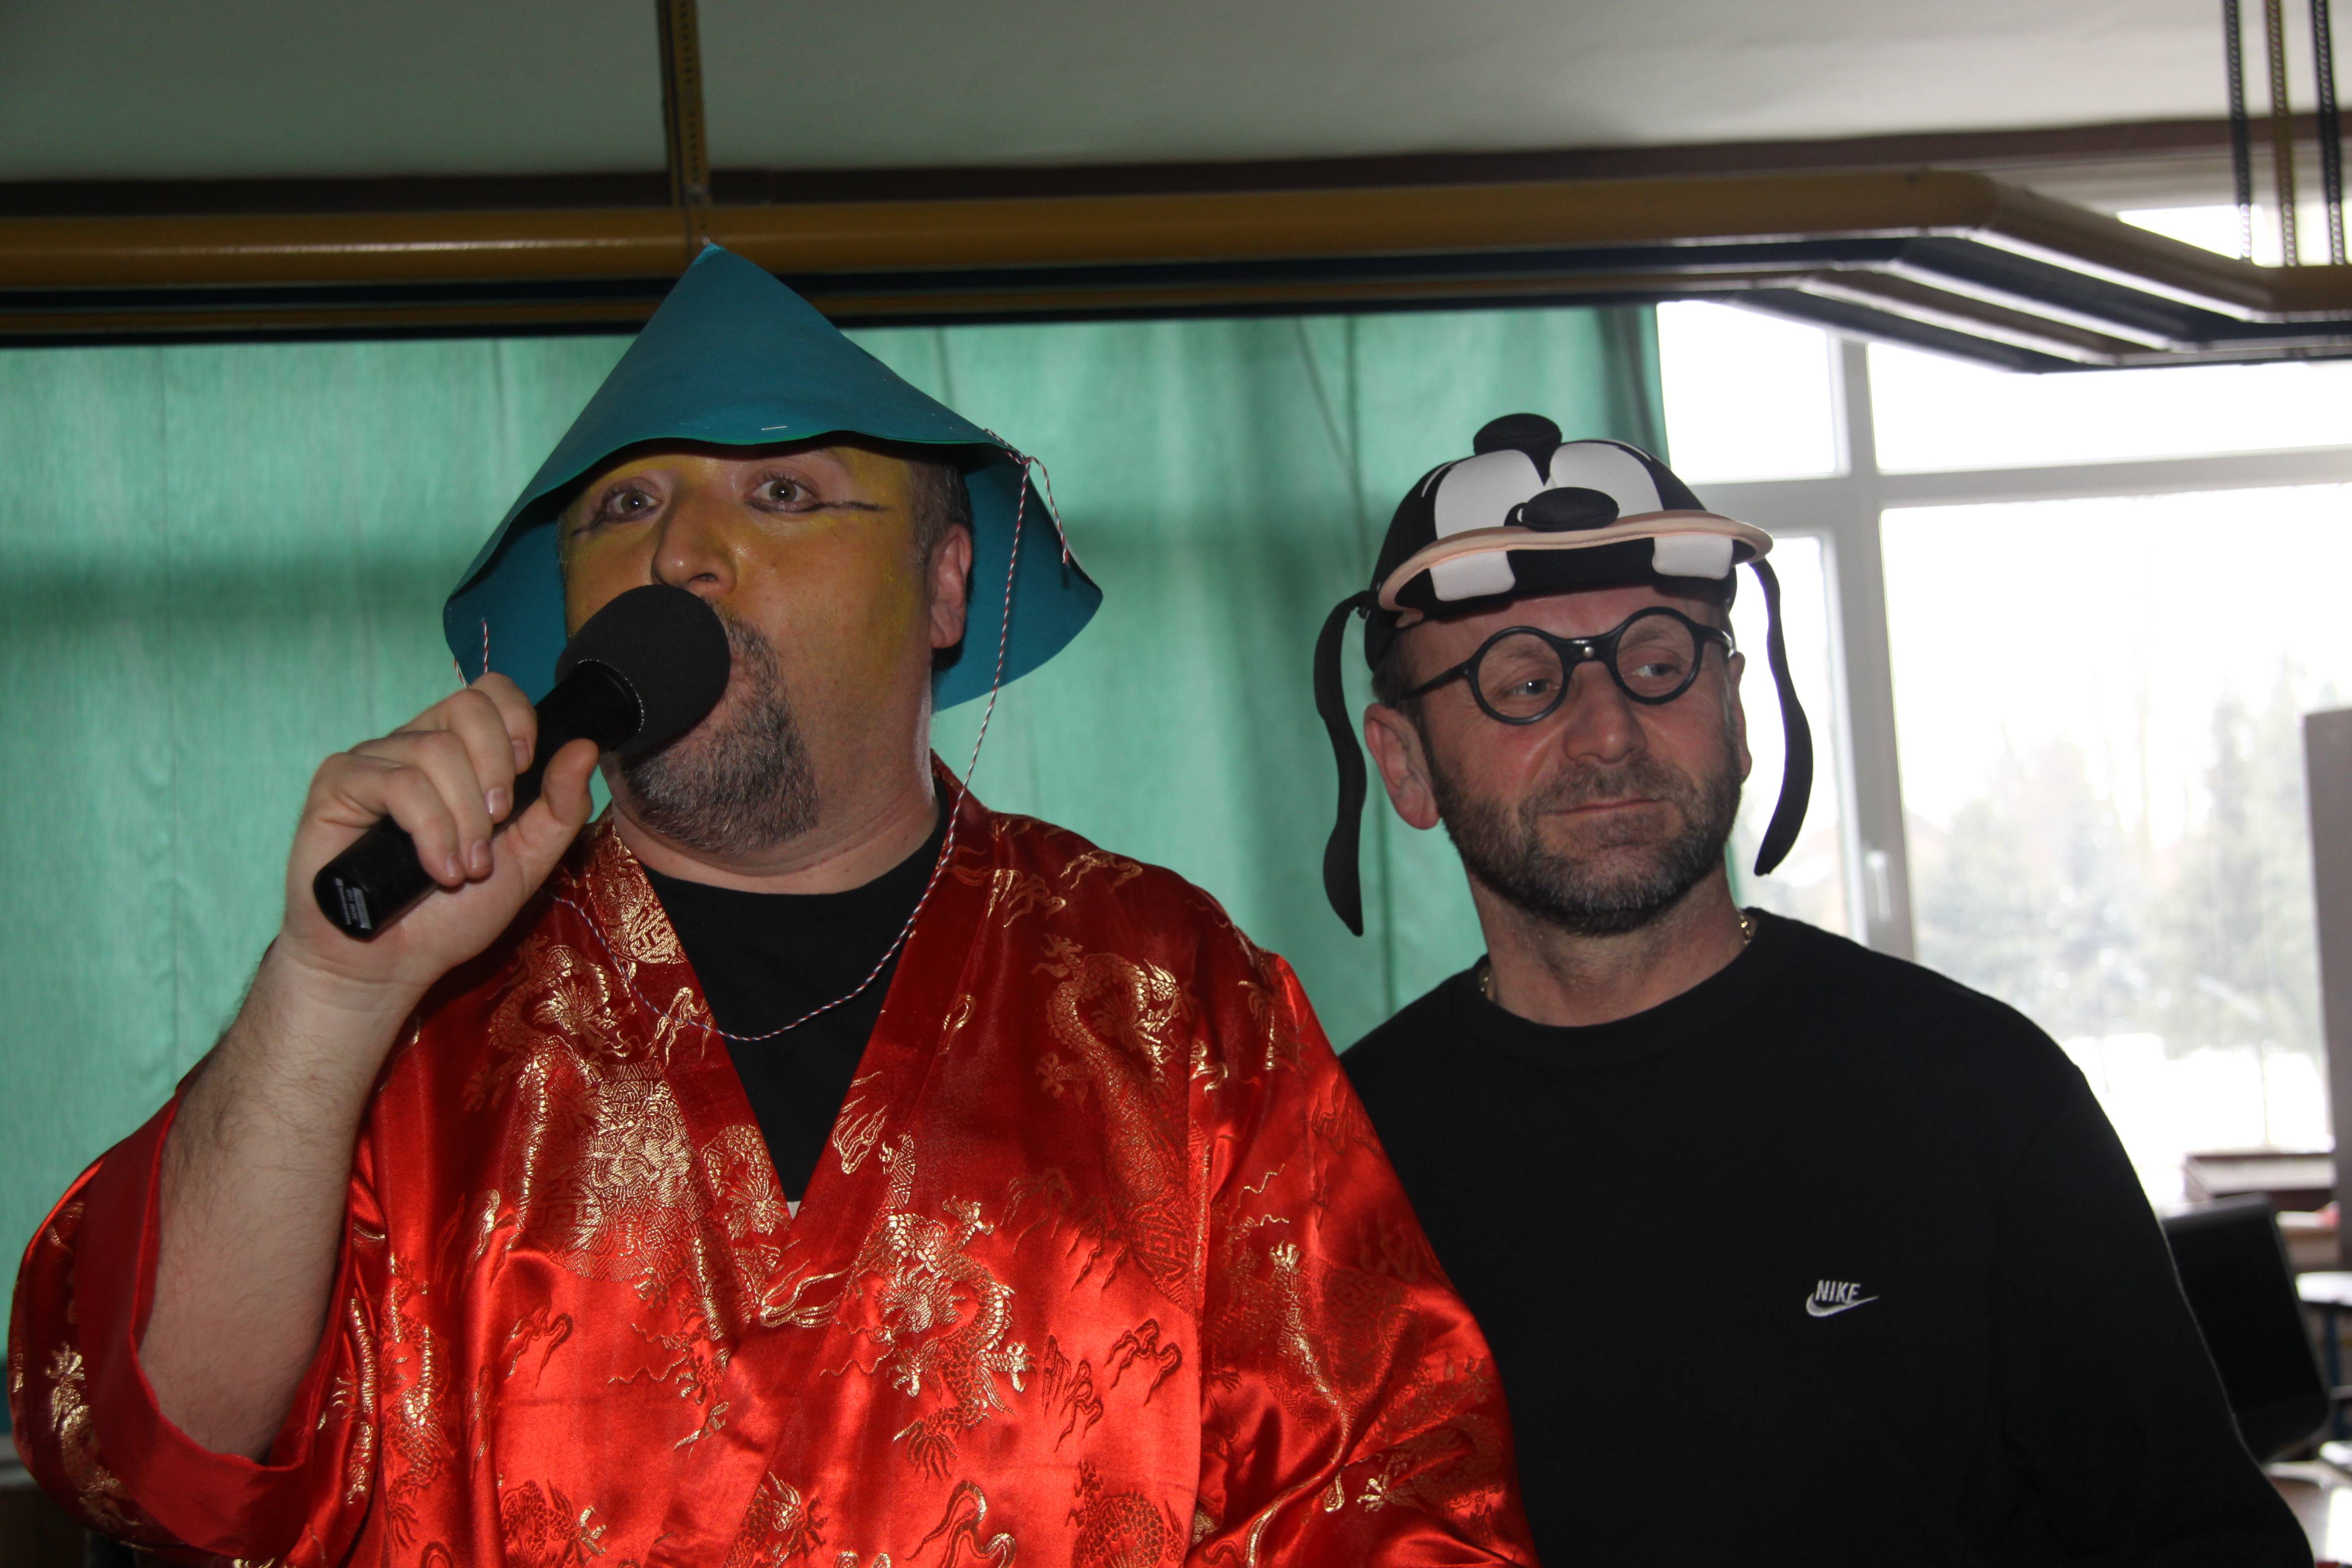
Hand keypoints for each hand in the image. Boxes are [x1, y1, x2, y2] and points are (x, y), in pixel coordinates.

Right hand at [271, 674, 601, 1017]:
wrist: (392, 964)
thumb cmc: (454, 913)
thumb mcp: (528, 861)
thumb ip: (560, 807)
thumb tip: (584, 747)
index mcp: (460, 754)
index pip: (490, 692)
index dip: (516, 720)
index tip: (525, 771)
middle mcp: (414, 746)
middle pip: (466, 707)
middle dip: (496, 770)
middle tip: (497, 826)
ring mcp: (373, 761)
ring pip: (434, 749)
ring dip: (464, 818)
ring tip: (465, 870)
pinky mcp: (337, 783)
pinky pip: (396, 781)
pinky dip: (430, 829)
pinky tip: (438, 870)